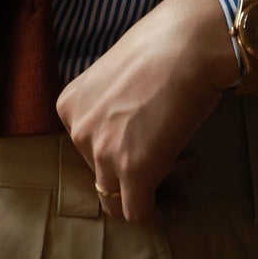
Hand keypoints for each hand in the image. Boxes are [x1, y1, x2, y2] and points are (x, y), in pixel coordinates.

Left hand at [54, 0, 240, 224]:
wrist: (188, 43)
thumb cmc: (163, 49)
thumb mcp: (119, 78)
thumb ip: (114, 110)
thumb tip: (134, 138)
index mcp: (69, 106)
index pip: (90, 150)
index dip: (125, 152)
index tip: (156, 140)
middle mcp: (77, 130)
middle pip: (105, 174)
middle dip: (142, 170)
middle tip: (179, 156)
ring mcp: (102, 153)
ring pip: (120, 199)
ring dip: (156, 189)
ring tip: (188, 166)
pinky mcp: (133, 171)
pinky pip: (138, 214)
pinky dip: (160, 214)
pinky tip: (181, 202)